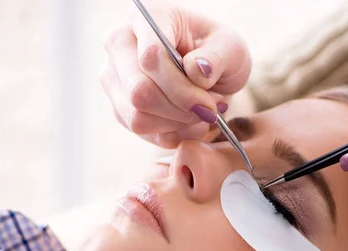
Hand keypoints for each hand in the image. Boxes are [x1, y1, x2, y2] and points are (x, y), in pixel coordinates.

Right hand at [101, 0, 250, 147]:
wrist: (210, 73)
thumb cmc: (219, 53)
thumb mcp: (231, 49)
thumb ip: (217, 57)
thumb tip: (197, 71)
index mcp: (147, 19)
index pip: (151, 57)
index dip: (181, 88)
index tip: (211, 103)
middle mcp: (121, 45)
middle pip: (140, 91)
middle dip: (181, 110)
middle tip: (211, 111)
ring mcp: (115, 78)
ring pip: (138, 116)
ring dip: (178, 124)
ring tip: (203, 113)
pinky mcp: (120, 107)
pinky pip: (143, 131)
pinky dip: (173, 134)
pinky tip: (191, 123)